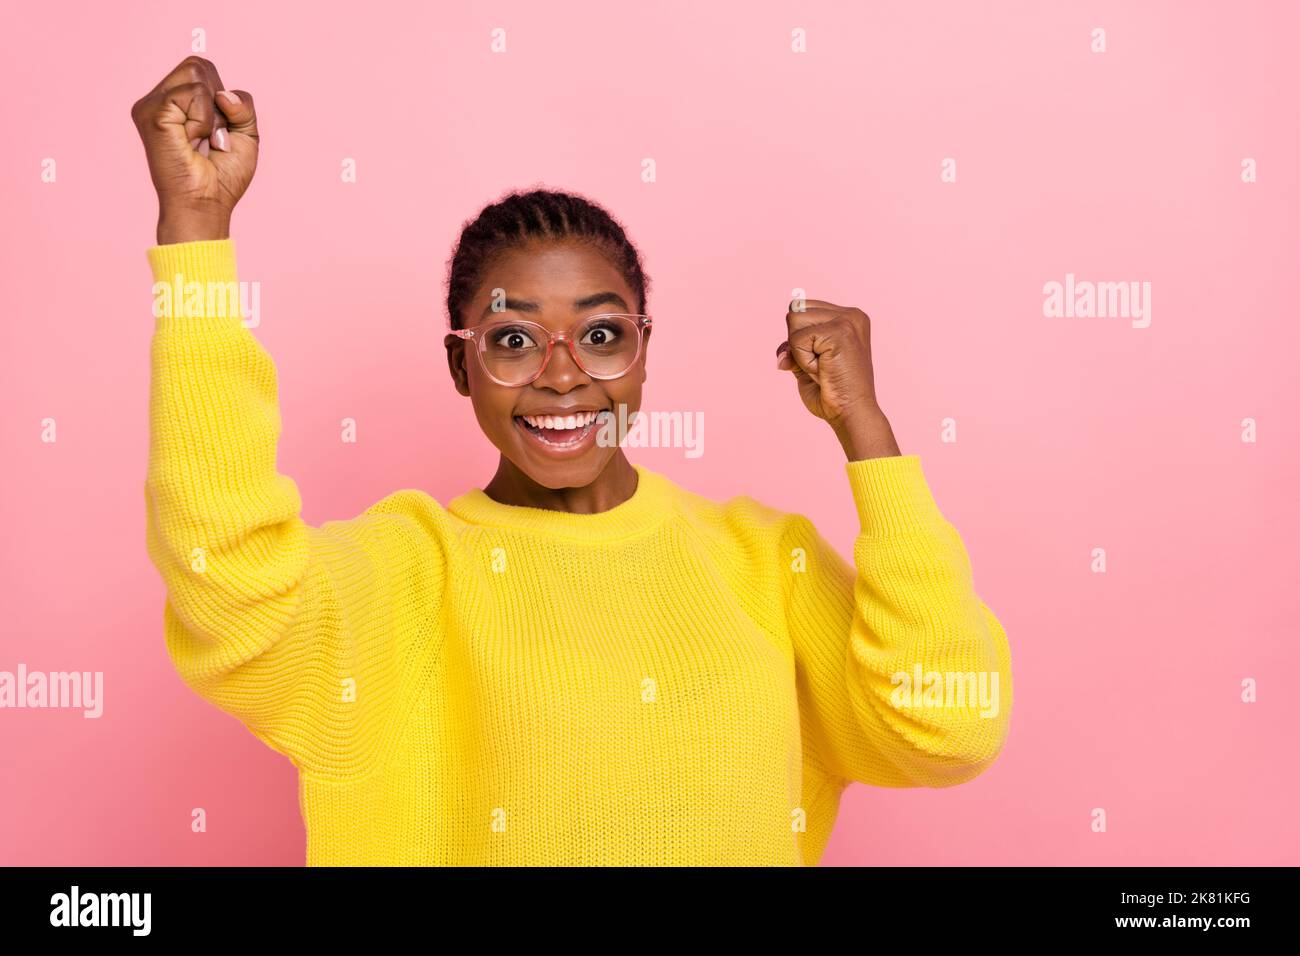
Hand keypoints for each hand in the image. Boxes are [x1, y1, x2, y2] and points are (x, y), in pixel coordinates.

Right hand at [131, 56, 259, 243]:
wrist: (206, 204)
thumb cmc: (222, 177)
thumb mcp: (245, 134)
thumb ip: (243, 104)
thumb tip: (224, 93)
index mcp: (173, 101)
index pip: (203, 69)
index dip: (222, 98)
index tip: (217, 133)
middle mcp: (157, 99)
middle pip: (199, 65)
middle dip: (218, 104)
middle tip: (210, 138)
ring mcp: (151, 104)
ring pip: (197, 74)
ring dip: (213, 114)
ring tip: (202, 140)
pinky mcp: (151, 112)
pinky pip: (193, 94)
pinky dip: (205, 121)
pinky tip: (192, 142)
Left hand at [776, 298, 900, 459]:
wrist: (851, 413)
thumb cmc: (833, 393)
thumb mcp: (807, 364)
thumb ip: (793, 348)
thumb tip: (782, 353)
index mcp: (848, 318)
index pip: (802, 308)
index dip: (799, 337)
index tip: (820, 360)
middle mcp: (851, 314)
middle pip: (796, 311)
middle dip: (798, 343)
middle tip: (822, 366)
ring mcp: (847, 320)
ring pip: (794, 321)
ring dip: (800, 351)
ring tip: (823, 367)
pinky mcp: (840, 331)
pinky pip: (797, 339)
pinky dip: (803, 359)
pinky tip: (823, 370)